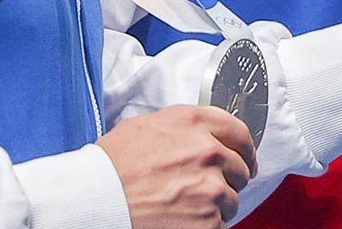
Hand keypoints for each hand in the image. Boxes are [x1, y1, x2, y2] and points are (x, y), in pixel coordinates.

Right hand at [96, 104, 253, 227]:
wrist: (95, 198)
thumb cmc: (111, 165)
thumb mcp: (146, 126)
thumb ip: (182, 127)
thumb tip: (199, 134)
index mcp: (194, 122)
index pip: (240, 131)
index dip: (245, 148)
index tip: (245, 158)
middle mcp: (208, 151)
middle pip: (240, 167)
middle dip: (228, 178)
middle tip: (206, 186)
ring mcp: (211, 187)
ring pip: (232, 199)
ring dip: (215, 204)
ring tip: (186, 205)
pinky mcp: (208, 219)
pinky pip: (220, 223)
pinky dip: (205, 224)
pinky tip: (182, 219)